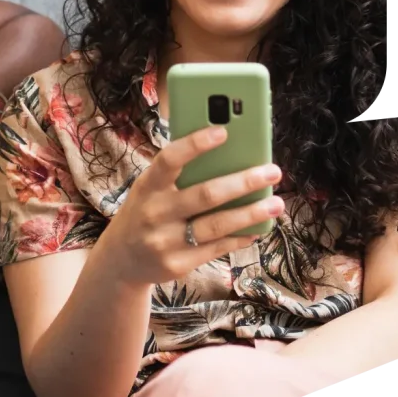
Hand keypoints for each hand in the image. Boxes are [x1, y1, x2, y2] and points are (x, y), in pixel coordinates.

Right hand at [103, 125, 284, 287]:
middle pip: (205, 195)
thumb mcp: (149, 190)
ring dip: (251, 213)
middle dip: (244, 182)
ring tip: (276, 204)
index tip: (223, 131)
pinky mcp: (177, 265)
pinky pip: (217, 248)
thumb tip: (228, 155)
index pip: (169, 160)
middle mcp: (154, 213)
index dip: (195, 144)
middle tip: (272, 171)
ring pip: (217, 225)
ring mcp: (165, 242)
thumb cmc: (145, 212)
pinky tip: (257, 228)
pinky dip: (240, 236)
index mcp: (147, 187)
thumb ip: (177, 176)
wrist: (121, 259)